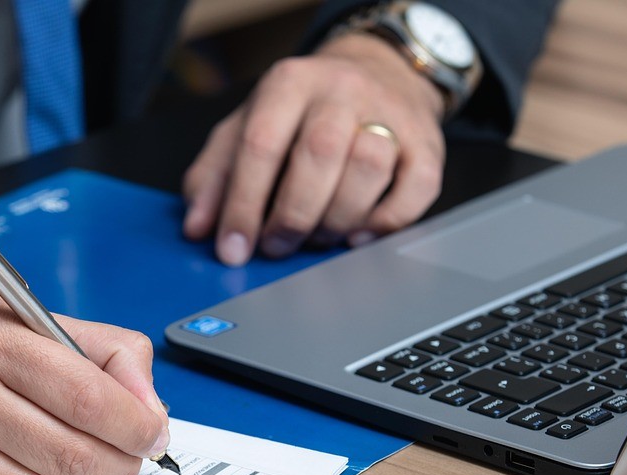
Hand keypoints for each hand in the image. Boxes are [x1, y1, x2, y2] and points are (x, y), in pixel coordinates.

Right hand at [0, 235, 169, 474]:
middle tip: (129, 458)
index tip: (154, 433)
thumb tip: (148, 406)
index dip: (137, 425)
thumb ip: (93, 349)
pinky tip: (30, 471)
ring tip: (83, 466)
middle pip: (73, 456)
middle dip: (120, 466)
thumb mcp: (14, 311)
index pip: (88, 396)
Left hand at [183, 33, 446, 265]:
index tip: (232, 248)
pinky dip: (385, 222)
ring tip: (316, 237)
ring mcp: (391, 114)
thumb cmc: (302, 113)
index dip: (243, 204)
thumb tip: (198, 227)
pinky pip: (417, 188)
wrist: (379, 74)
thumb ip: (214, 175)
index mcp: (289, 83)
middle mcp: (342, 91)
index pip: (261, 143)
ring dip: (336, 219)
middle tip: (277, 246)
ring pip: (368, 167)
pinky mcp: (428, 144)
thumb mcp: (247, 126)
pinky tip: (358, 236)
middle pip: (319, 154)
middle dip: (292, 215)